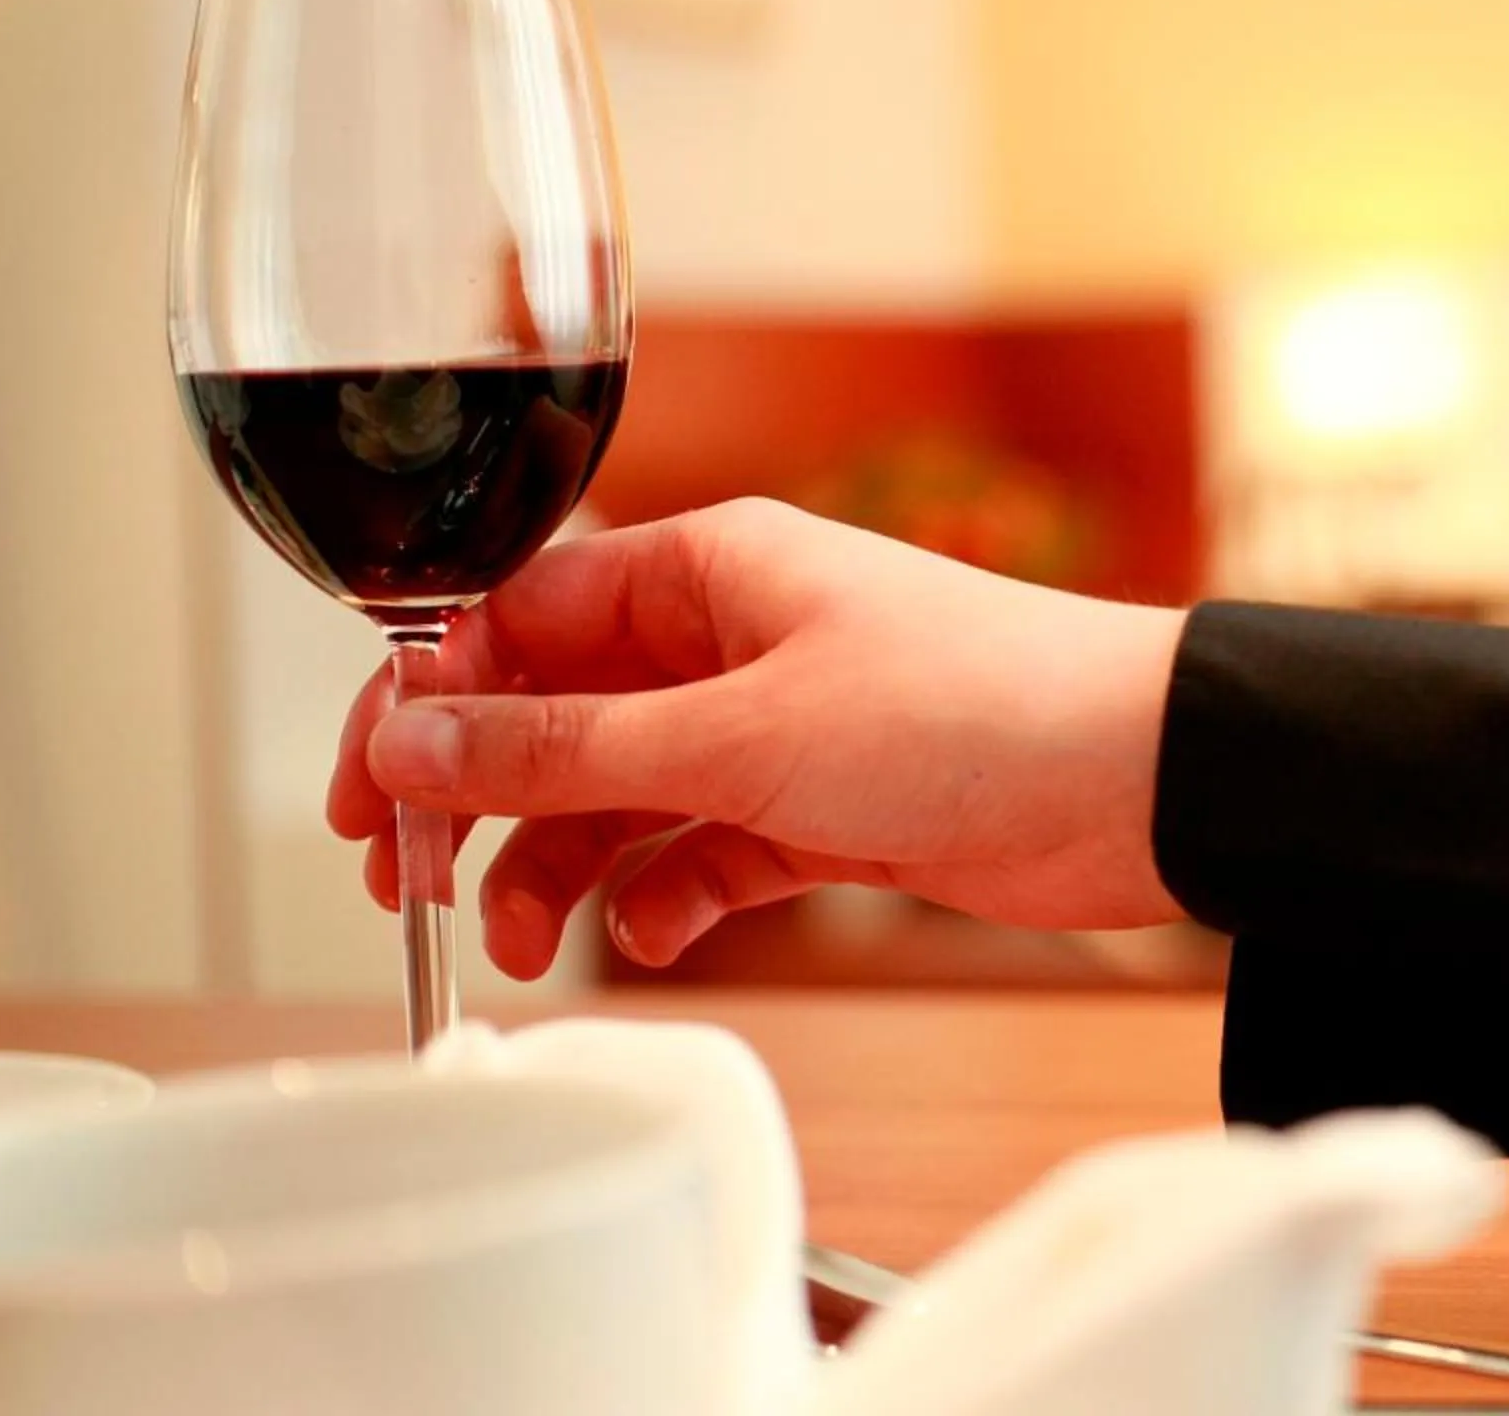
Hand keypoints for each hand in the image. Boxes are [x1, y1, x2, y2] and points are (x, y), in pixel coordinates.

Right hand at [328, 499, 1188, 978]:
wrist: (1141, 781)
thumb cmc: (974, 707)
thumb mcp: (738, 733)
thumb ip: (566, 747)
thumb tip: (414, 740)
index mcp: (707, 568)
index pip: (515, 618)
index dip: (426, 703)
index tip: (366, 795)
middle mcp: (734, 637)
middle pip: (554, 712)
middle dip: (477, 797)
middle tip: (410, 883)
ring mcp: (780, 725)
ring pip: (621, 795)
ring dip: (560, 867)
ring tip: (525, 941)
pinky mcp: (827, 809)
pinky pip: (703, 854)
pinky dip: (666, 898)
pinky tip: (655, 936)